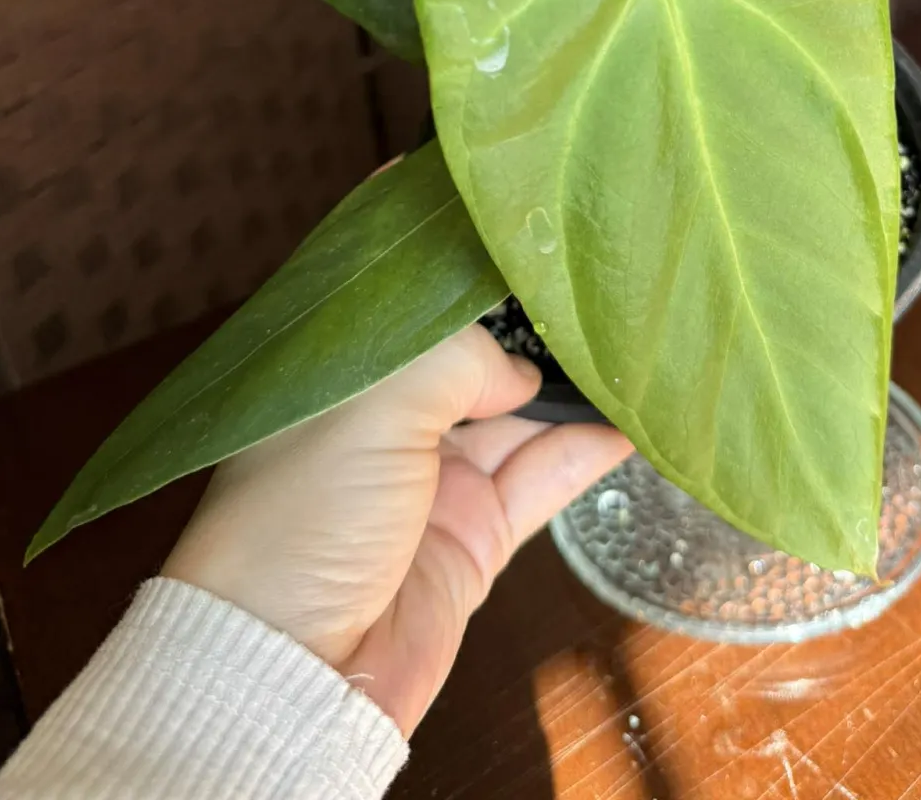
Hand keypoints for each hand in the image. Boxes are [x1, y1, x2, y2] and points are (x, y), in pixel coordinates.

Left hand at [163, 326, 631, 733]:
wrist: (291, 672)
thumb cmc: (304, 518)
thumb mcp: (373, 406)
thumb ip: (454, 361)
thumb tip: (516, 371)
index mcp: (340, 378)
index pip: (414, 311)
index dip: (470, 282)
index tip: (532, 248)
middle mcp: (385, 422)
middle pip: (473, 362)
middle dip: (528, 332)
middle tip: (599, 294)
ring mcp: (433, 482)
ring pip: (517, 419)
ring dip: (569, 389)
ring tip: (630, 349)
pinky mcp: (473, 539)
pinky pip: (539, 481)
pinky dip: (584, 450)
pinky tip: (627, 419)